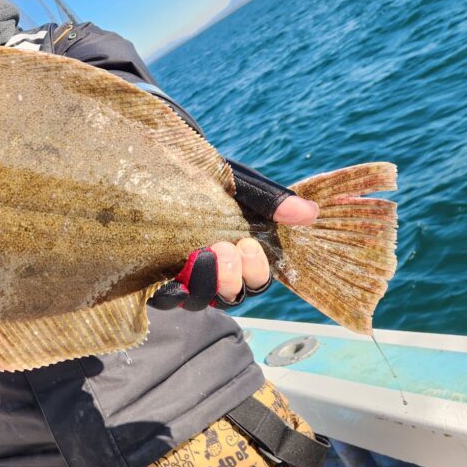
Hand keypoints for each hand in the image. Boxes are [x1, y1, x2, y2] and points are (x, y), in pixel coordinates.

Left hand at [149, 193, 318, 310]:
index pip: (256, 281)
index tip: (248, 244)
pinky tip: (178, 268)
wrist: (165, 165)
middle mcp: (216, 272)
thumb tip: (310, 214)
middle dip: (232, 277)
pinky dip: (173, 290)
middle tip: (225, 248)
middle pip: (232, 297)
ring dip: (206, 281)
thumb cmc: (209, 178)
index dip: (255, 270)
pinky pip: (166, 299)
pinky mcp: (157, 277)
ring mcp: (186, 276)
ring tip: (202, 252)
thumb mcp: (242, 186)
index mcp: (241, 255)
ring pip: (200, 301)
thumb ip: (271, 201)